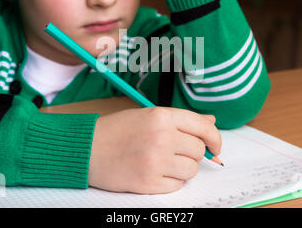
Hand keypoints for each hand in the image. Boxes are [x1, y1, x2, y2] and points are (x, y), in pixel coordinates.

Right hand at [88, 106, 220, 193]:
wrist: (87, 148)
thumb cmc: (116, 130)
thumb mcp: (148, 116)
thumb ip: (181, 120)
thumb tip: (211, 123)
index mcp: (161, 116)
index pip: (203, 127)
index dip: (214, 138)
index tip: (215, 146)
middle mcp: (161, 137)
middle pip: (199, 151)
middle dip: (192, 154)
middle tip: (175, 153)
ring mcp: (155, 161)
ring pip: (191, 170)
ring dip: (182, 169)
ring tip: (162, 162)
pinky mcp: (148, 182)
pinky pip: (176, 186)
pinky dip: (170, 182)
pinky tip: (154, 172)